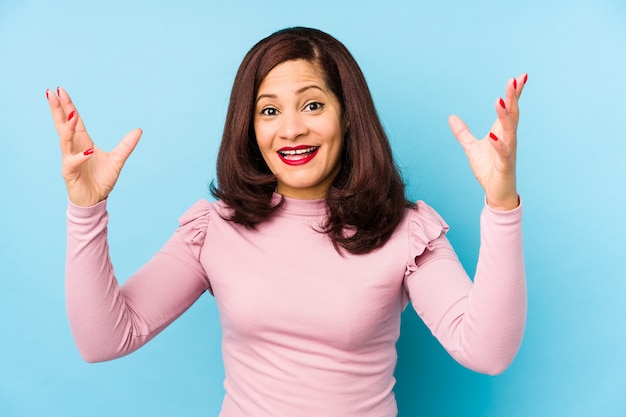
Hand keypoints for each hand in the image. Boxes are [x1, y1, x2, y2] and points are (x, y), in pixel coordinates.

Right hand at [47, 88, 141, 206]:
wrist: (96, 200)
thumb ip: (126, 145)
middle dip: (58, 110)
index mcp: (82, 142)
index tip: (61, 91)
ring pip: (64, 141)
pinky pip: (72, 162)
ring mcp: (69, 160)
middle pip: (63, 126)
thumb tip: (139, 130)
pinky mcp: (69, 173)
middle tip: (51, 93)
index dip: (68, 106)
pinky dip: (79, 157)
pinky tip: (88, 152)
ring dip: (67, 129)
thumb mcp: (117, 160)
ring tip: (71, 116)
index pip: (74, 121)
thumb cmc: (101, 180)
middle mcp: (73, 148)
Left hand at [448, 73, 526, 210]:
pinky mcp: (505, 166)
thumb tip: (451, 117)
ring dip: (505, 116)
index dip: (515, 94)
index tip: (519, 76)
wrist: (497, 193)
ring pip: (509, 130)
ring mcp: (508, 152)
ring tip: (499, 101)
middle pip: (512, 114)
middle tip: (514, 79)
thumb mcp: (471, 148)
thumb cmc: (489, 170)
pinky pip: (503, 153)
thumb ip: (463, 133)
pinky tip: (493, 137)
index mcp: (502, 133)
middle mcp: (509, 139)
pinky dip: (499, 144)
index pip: (510, 109)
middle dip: (513, 97)